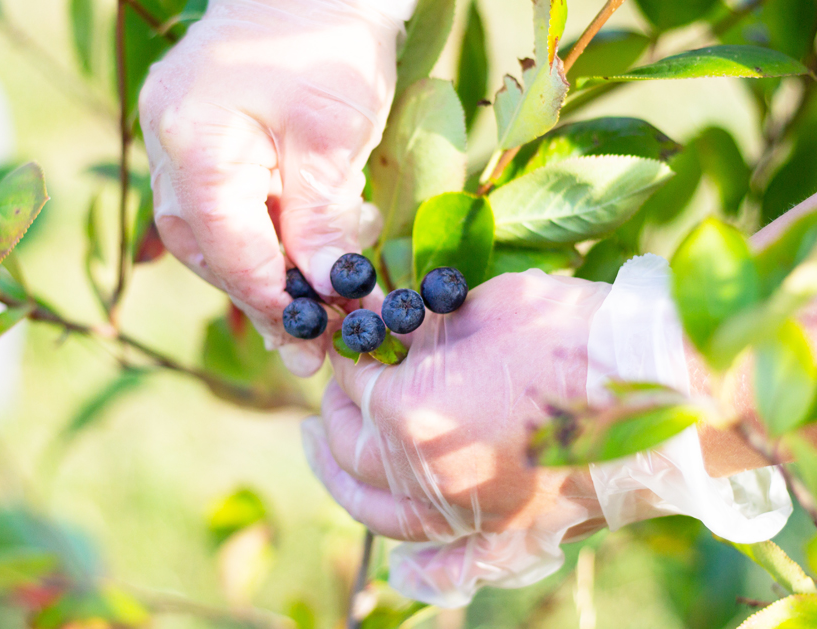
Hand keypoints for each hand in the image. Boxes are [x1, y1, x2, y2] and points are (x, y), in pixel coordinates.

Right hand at [139, 0, 401, 375]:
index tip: (315, 338)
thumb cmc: (327, 44)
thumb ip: (322, 219)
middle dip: (271, 300)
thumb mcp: (334, 136)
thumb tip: (330, 291)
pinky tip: (302, 263)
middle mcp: (172, 152)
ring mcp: (179, 151)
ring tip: (322, 304)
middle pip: (214, 253)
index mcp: (196, 141)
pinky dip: (265, 245)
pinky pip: (225, 216)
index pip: (229, 247)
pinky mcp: (202, 152)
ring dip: (271, 276)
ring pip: (217, 242)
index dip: (274, 300)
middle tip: (316, 346)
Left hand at [302, 270, 611, 603]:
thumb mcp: (489, 306)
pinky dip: (406, 551)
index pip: (355, 378)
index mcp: (411, 411)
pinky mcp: (502, 539)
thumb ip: (428, 323)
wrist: (665, 394)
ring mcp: (462, 517)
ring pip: (374, 507)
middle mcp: (423, 476)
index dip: (351, 351)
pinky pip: (438, 561)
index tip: (355, 336)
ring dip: (340, 473)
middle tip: (335, 387)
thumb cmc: (577, 336)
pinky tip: (391, 541)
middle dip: (336, 407)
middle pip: (350, 445)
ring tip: (324, 445)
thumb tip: (396, 327)